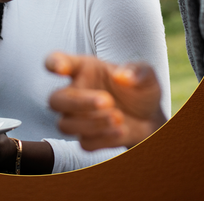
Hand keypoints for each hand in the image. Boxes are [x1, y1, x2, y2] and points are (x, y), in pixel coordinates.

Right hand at [45, 52, 166, 150]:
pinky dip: (103, 138)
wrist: (150, 117)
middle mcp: (75, 92)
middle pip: (56, 100)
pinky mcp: (88, 138)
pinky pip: (84, 143)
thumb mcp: (146, 75)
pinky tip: (121, 130)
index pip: (56, 61)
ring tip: (118, 117)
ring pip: (65, 125)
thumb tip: (123, 76)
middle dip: (79, 103)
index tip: (60, 68)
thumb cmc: (140, 90)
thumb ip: (138, 72)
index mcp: (83, 69)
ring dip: (91, 123)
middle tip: (108, 101)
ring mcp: (79, 118)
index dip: (53, 63)